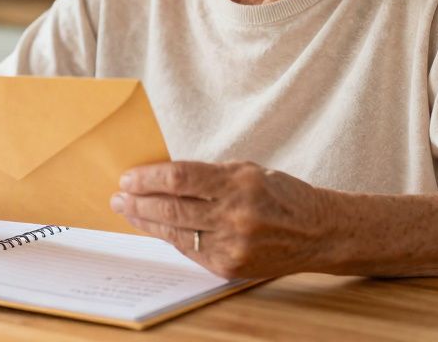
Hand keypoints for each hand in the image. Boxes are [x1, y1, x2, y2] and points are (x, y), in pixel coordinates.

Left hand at [110, 161, 332, 277]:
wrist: (318, 232)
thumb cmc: (280, 194)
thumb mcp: (246, 171)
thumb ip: (207, 175)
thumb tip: (160, 177)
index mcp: (239, 183)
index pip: (180, 177)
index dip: (148, 178)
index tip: (128, 177)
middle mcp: (235, 215)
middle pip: (172, 207)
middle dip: (138, 201)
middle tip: (118, 196)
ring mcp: (233, 244)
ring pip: (175, 232)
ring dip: (145, 221)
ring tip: (127, 211)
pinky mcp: (230, 266)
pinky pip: (190, 250)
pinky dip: (169, 237)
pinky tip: (155, 228)